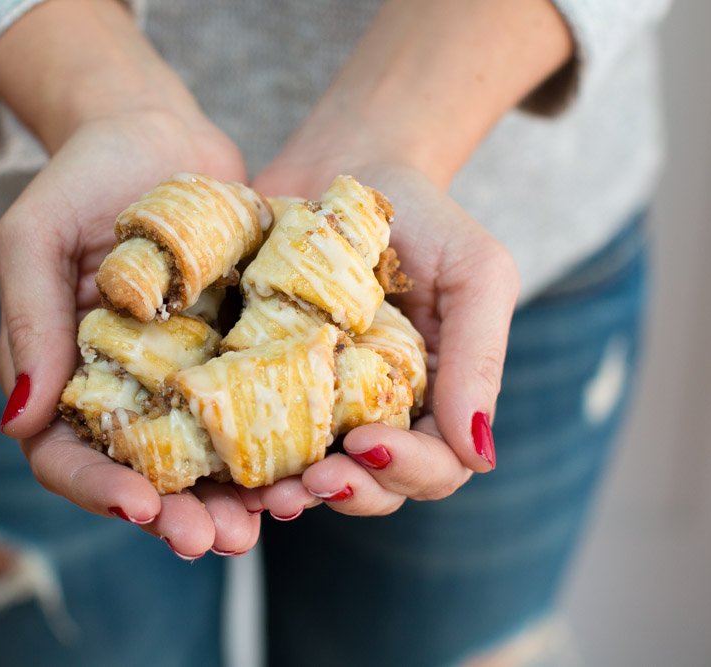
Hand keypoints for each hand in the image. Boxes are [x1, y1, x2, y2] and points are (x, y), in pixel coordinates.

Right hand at [0, 109, 265, 557]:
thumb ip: (28, 320)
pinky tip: (312, 462)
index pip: (63, 454)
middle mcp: (122, 392)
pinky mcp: (234, 356)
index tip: (142, 508)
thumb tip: (18, 420)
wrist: (157, 132)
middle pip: (143, 476)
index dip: (98, 489)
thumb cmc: (82, 175)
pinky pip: (256, 409)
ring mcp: (181, 379)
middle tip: (220, 539)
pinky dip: (280, 441)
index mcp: (61, 377)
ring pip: (207, 458)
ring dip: (239, 496)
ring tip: (279, 513)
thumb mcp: (35, 235)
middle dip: (180, 514)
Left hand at [249, 160, 518, 517]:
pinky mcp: (264, 381)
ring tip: (269, 491)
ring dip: (296, 493)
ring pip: (315, 476)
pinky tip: (230, 467)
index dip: (409, 469)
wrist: (343, 168)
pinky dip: (247, 461)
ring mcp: (320, 402)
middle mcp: (378, 413)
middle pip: (376, 485)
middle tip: (314, 482)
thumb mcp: (476, 273)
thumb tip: (478, 455)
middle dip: (350, 491)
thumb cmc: (423, 217)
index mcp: (436, 398)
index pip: (438, 465)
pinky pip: (257, 434)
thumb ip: (481, 357)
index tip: (367, 443)